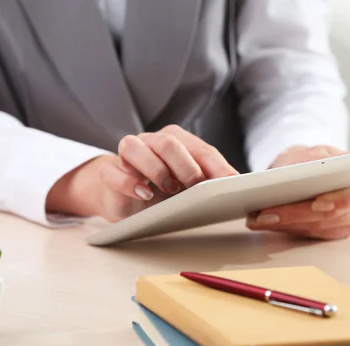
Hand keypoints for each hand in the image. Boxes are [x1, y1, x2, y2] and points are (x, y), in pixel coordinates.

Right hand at [46, 125, 238, 221]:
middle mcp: (153, 142)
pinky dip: (127, 182)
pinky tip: (143, 193)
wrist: (126, 199)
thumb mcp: (190, 188)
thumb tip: (239, 188)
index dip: (217, 167)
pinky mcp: (109, 173)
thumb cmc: (164, 192)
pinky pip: (112, 171)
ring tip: (168, 189)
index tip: (229, 184)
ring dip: (156, 168)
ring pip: (135, 147)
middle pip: (169, 142)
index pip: (202, 150)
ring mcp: (129, 155)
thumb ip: (211, 183)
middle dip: (185, 164)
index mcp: (179, 142)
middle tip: (195, 185)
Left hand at [246, 145, 349, 239]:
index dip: (335, 201)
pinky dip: (287, 228)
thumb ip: (305, 162)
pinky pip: (311, 235)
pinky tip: (267, 224)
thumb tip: (291, 176)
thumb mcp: (308, 152)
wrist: (311, 169)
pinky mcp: (336, 232)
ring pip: (317, 228)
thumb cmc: (312, 159)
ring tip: (259, 219)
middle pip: (329, 216)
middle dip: (295, 215)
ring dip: (286, 224)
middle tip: (266, 214)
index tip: (314, 204)